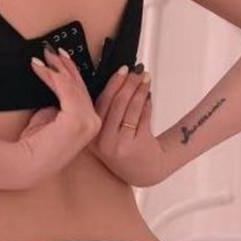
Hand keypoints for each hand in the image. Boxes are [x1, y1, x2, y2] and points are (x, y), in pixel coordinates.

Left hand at [18, 44, 102, 186]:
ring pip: (72, 85)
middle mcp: (93, 123)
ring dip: (56, 67)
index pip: (82, 93)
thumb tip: (56, 90)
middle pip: (79, 86)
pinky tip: (39, 66)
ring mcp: (87, 122)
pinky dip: (51, 74)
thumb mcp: (49, 120)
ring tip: (43, 56)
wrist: (25, 164)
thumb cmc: (33, 147)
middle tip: (51, 51)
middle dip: (64, 66)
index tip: (61, 57)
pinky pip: (64, 89)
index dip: (72, 73)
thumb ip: (58, 106)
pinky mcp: (76, 120)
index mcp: (88, 124)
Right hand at [88, 64, 170, 186]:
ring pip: (130, 108)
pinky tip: (148, 95)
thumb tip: (116, 78)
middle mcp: (103, 142)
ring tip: (146, 79)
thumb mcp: (108, 133)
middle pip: (116, 103)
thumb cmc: (126, 146)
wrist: (144, 171)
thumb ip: (107, 111)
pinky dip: (146, 104)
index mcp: (92, 137)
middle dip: (127, 83)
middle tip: (136, 71)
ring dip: (139, 90)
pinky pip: (142, 117)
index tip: (122, 70)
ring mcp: (120, 145)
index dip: (112, 84)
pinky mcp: (137, 146)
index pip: (100, 103)